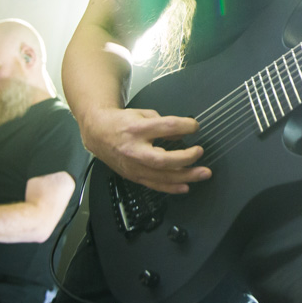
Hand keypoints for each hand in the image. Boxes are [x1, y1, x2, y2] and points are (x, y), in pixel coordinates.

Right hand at [80, 107, 209, 193]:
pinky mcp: (133, 176)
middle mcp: (134, 149)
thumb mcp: (143, 114)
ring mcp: (133, 166)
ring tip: (203, 173)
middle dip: (186, 158)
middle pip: (163, 159)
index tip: (195, 126)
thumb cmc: (122, 122)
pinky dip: (171, 188)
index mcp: (137, 129)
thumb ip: (163, 124)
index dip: (185, 126)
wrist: (98, 133)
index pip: (166, 127)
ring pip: (161, 176)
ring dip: (185, 176)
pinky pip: (154, 185)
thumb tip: (181, 136)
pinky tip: (185, 186)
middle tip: (200, 152)